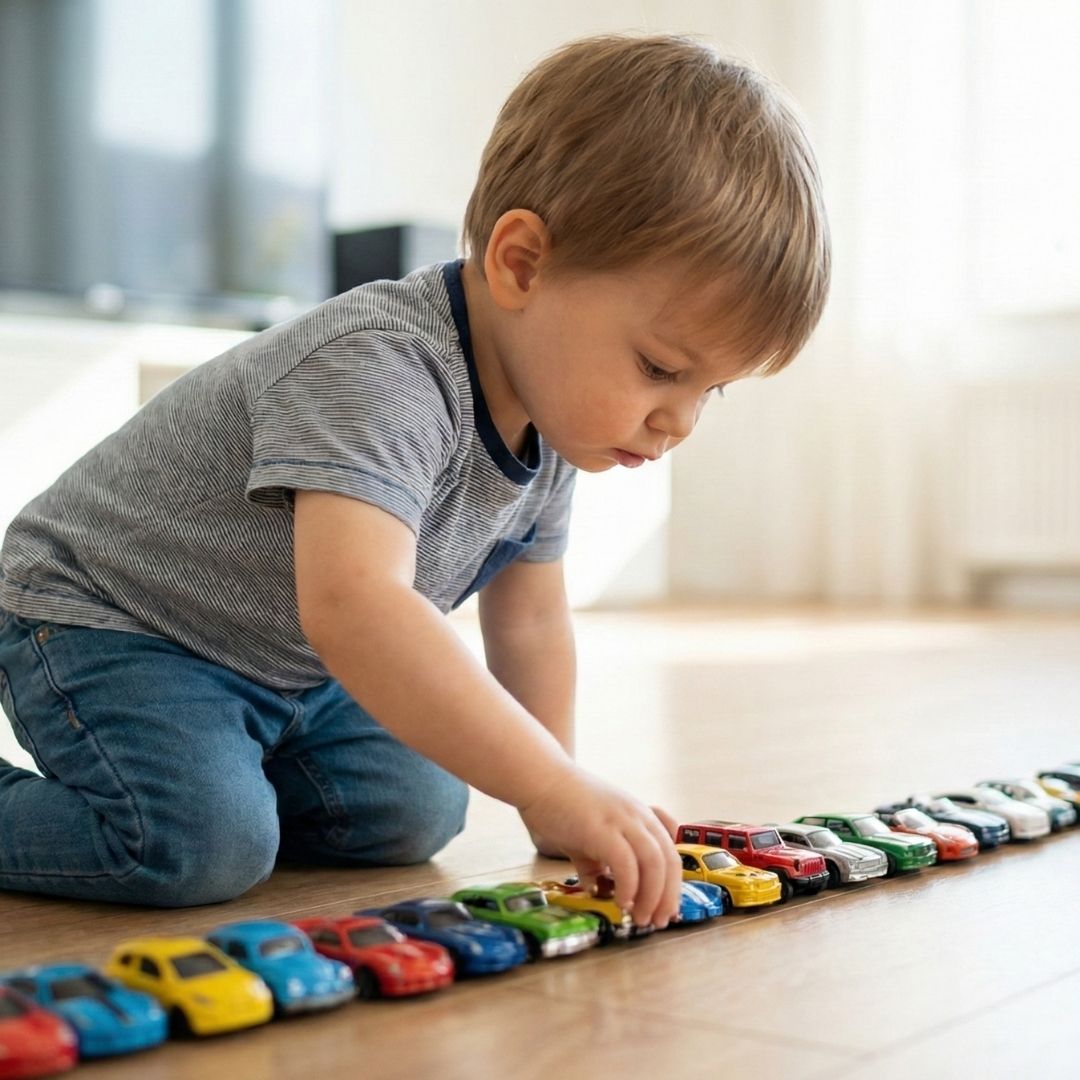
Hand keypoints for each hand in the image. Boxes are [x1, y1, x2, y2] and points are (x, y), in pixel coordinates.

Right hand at [517, 764, 681, 927]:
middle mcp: (638, 816)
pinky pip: (626, 863)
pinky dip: (629, 887)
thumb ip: (596, 860)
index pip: (670, 853)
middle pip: (669, 861)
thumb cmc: (561, 803)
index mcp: (640, 816)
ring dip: (652, 897)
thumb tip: (596, 887)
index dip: (673, 885)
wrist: (540, 778)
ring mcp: (622, 821)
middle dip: (666, 897)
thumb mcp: (589, 834)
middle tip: (657, 921)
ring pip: (655, 863)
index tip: (666, 909)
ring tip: (640, 918)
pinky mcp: (602, 829)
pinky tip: (621, 902)